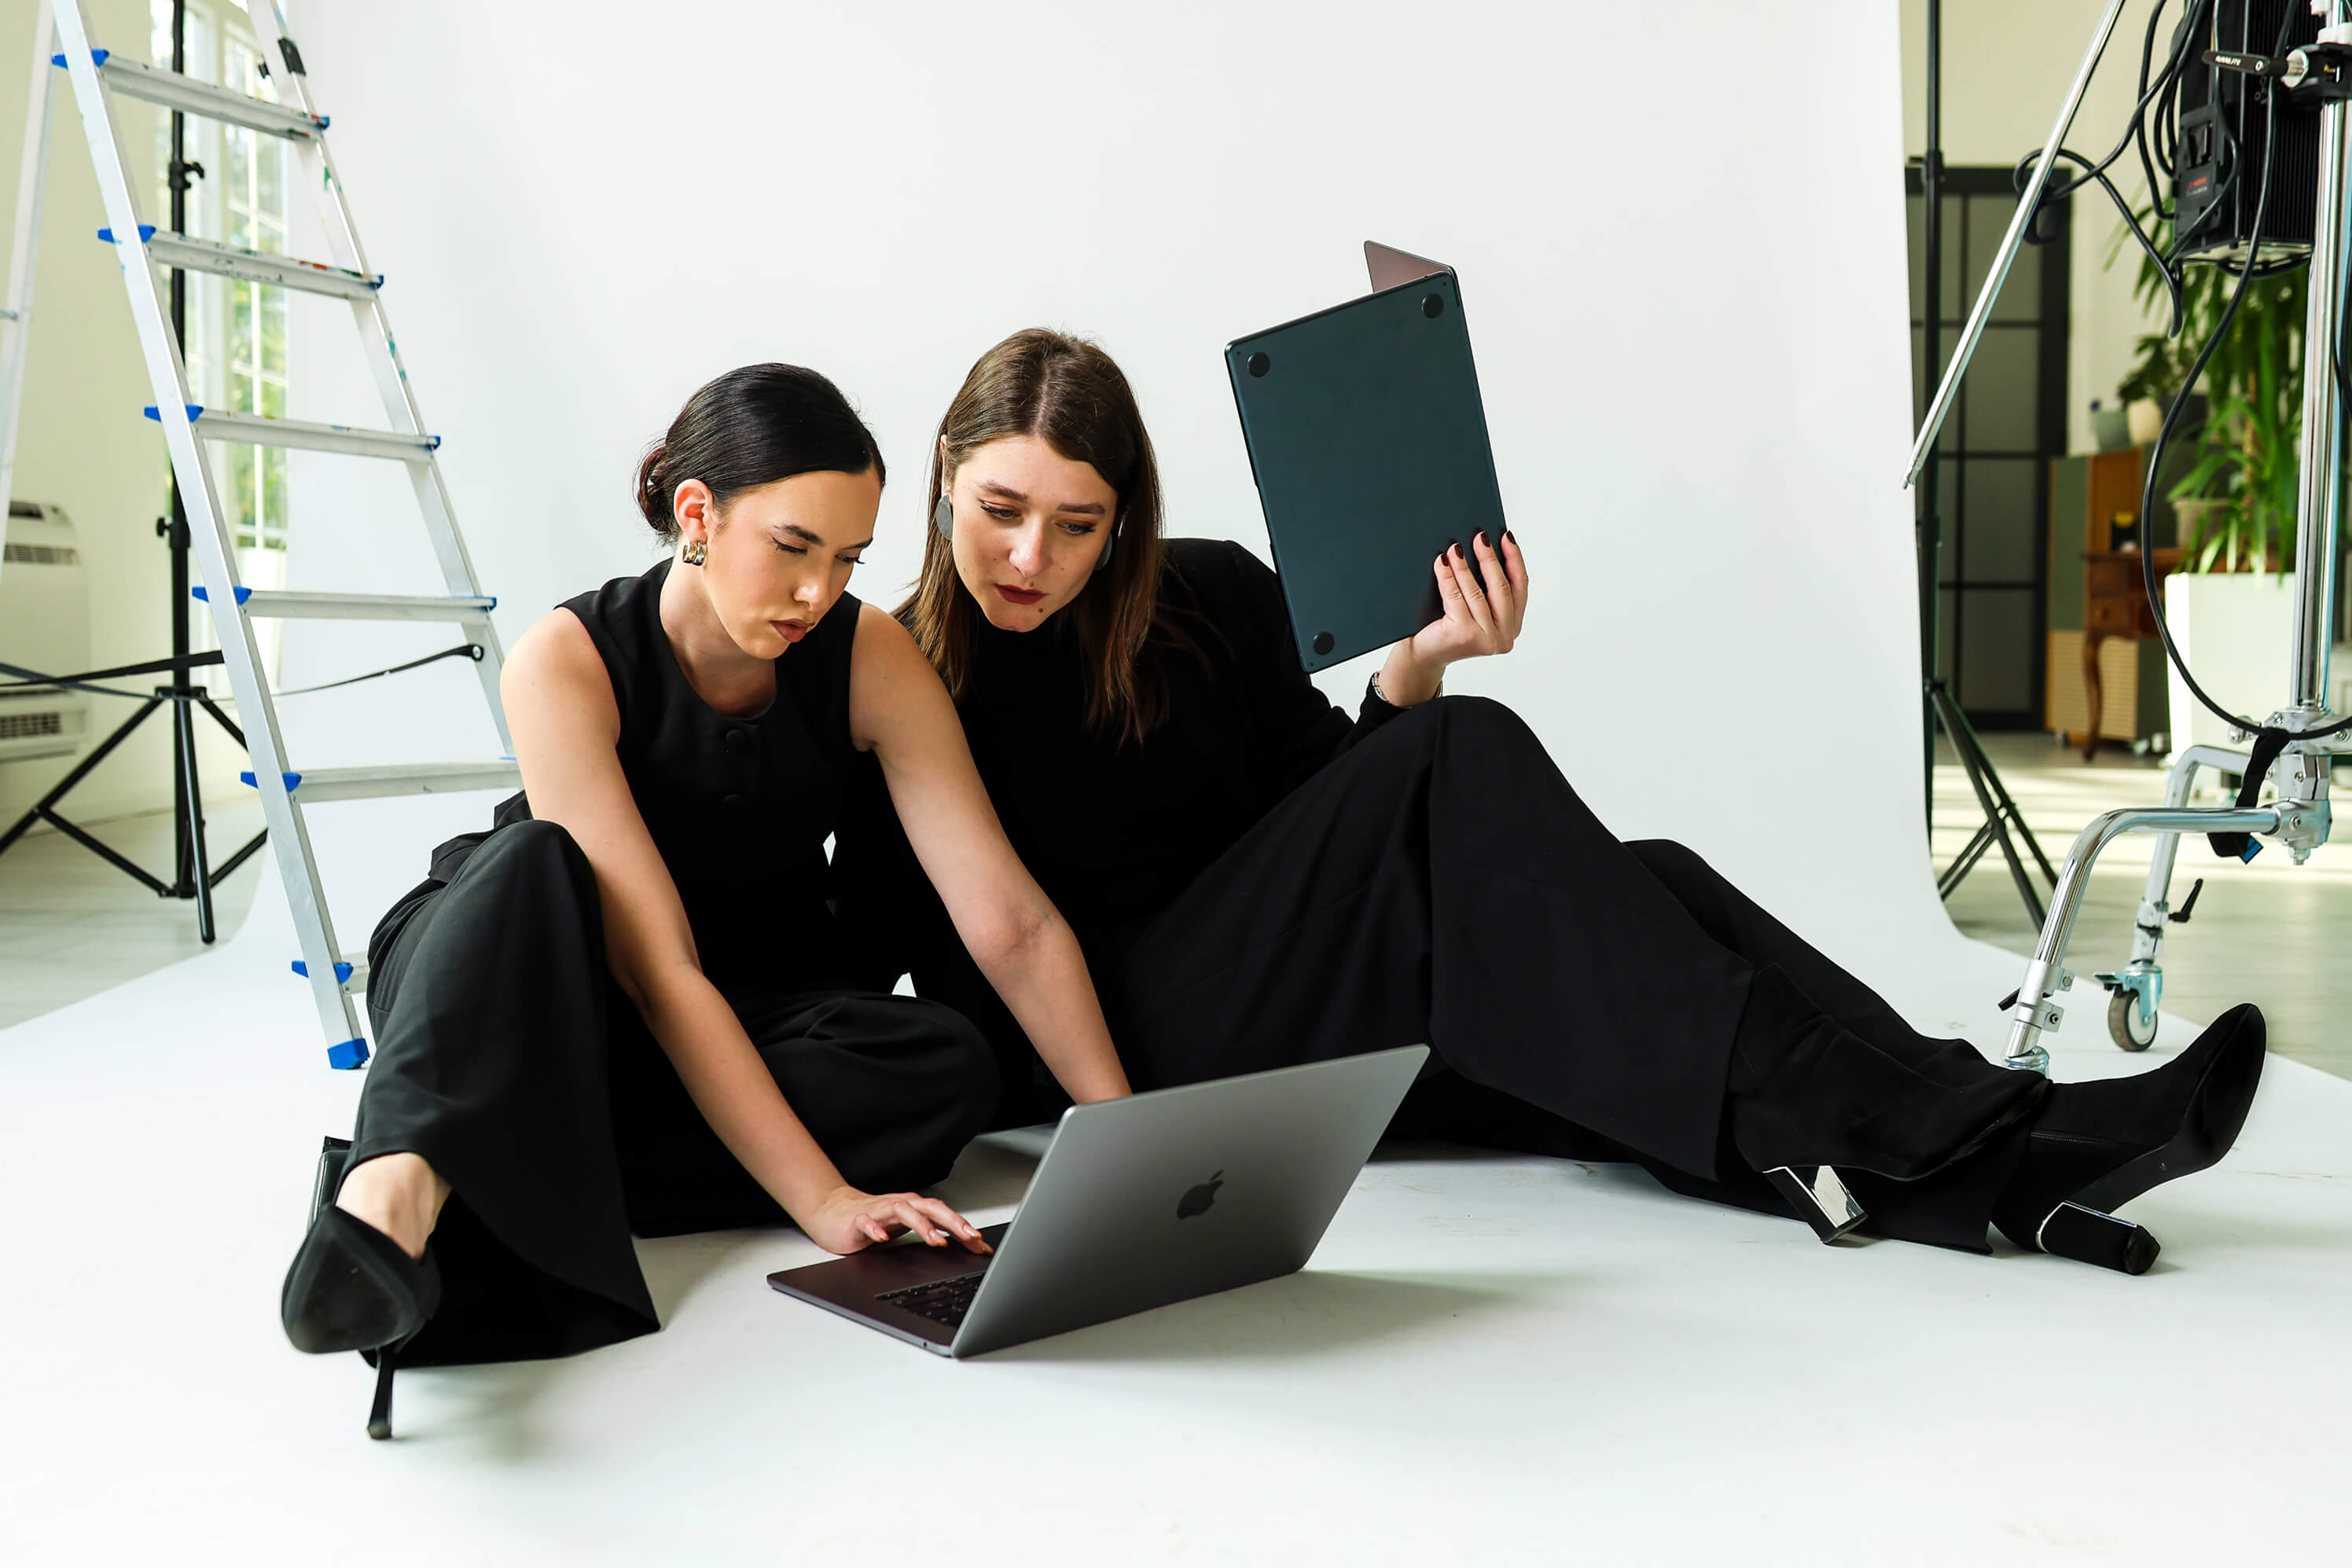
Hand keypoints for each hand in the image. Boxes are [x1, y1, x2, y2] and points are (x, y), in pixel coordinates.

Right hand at [802, 1185, 992, 1257]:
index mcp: (914, 1208)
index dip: (963, 1227)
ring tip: (934, 1240)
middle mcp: (900, 1205)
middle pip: (930, 1207)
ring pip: (903, 1211)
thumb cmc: (874, 1220)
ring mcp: (879, 1211)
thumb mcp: (905, 1228)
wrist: (834, 1213)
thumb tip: (963, 1247)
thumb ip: (931, 1233)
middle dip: (952, 1222)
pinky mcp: (858, 1219)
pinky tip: (882, 1238)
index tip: (980, 1243)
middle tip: (969, 1236)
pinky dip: (875, 1229)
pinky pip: (867, 1222)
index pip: (944, 1214)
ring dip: (921, 1224)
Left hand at [1380, 531, 1529, 705]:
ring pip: (1477, 592)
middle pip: (1500, 588)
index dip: (1514, 559)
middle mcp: (1504, 636)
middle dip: (1490, 558)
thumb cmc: (1448, 628)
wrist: (1423, 654)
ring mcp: (1486, 639)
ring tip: (1456, 547)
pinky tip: (1441, 562)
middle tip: (1480, 536)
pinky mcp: (1464, 635)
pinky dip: (1448, 576)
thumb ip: (1486, 589)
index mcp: (1512, 627)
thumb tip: (1486, 546)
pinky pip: (1455, 597)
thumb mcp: (1474, 608)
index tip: (1506, 537)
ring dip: (1465, 565)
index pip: (1519, 587)